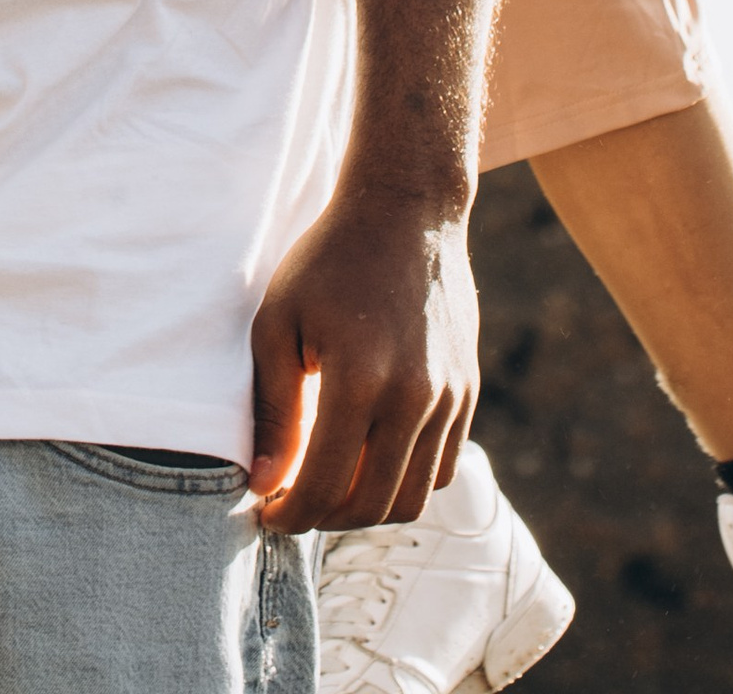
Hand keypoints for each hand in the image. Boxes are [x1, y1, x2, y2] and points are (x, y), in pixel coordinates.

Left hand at [247, 185, 479, 533]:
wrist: (405, 214)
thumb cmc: (327, 261)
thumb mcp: (279, 322)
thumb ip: (274, 410)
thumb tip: (265, 485)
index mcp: (360, 380)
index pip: (325, 485)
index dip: (290, 514)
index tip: (265, 513)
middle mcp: (414, 398)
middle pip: (372, 505)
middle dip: (325, 519)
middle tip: (292, 505)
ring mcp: (449, 399)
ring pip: (412, 498)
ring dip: (367, 509)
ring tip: (328, 489)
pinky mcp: (467, 394)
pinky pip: (440, 469)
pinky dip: (404, 483)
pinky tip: (368, 460)